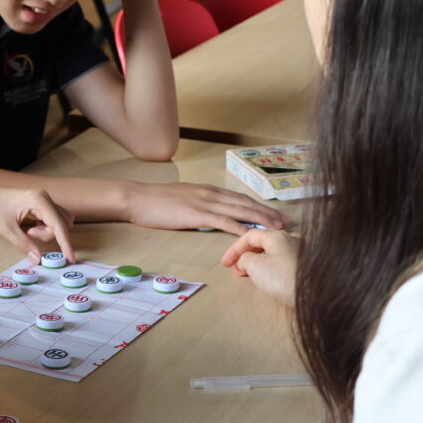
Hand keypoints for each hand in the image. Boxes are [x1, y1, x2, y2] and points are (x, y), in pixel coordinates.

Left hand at [0, 186, 75, 263]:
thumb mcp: (6, 230)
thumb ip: (24, 244)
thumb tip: (38, 259)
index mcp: (38, 199)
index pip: (58, 224)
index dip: (66, 243)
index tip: (70, 258)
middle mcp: (43, 196)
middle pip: (61, 222)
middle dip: (49, 234)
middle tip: (29, 235)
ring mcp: (41, 199)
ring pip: (58, 221)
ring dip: (47, 232)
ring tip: (27, 231)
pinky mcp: (37, 204)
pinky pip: (50, 219)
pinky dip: (43, 228)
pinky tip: (28, 228)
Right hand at [126, 181, 287, 232]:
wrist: (137, 198)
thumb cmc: (154, 202)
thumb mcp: (182, 199)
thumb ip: (199, 205)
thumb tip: (209, 215)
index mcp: (208, 190)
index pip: (240, 197)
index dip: (259, 205)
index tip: (274, 213)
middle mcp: (211, 193)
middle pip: (246, 202)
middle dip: (268, 212)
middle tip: (286, 221)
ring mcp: (204, 202)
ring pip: (240, 210)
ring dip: (261, 218)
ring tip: (276, 227)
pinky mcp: (197, 214)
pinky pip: (223, 220)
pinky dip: (240, 226)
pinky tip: (251, 233)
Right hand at [221, 229, 298, 305]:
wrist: (313, 295)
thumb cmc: (285, 278)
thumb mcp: (255, 265)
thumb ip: (244, 259)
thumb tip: (245, 261)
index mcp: (277, 236)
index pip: (249, 236)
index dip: (234, 249)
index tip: (226, 263)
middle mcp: (289, 241)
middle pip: (261, 244)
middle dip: (245, 256)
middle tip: (235, 269)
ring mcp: (297, 255)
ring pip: (270, 254)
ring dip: (255, 263)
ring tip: (248, 275)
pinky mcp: (302, 269)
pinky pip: (280, 264)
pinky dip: (267, 269)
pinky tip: (265, 279)